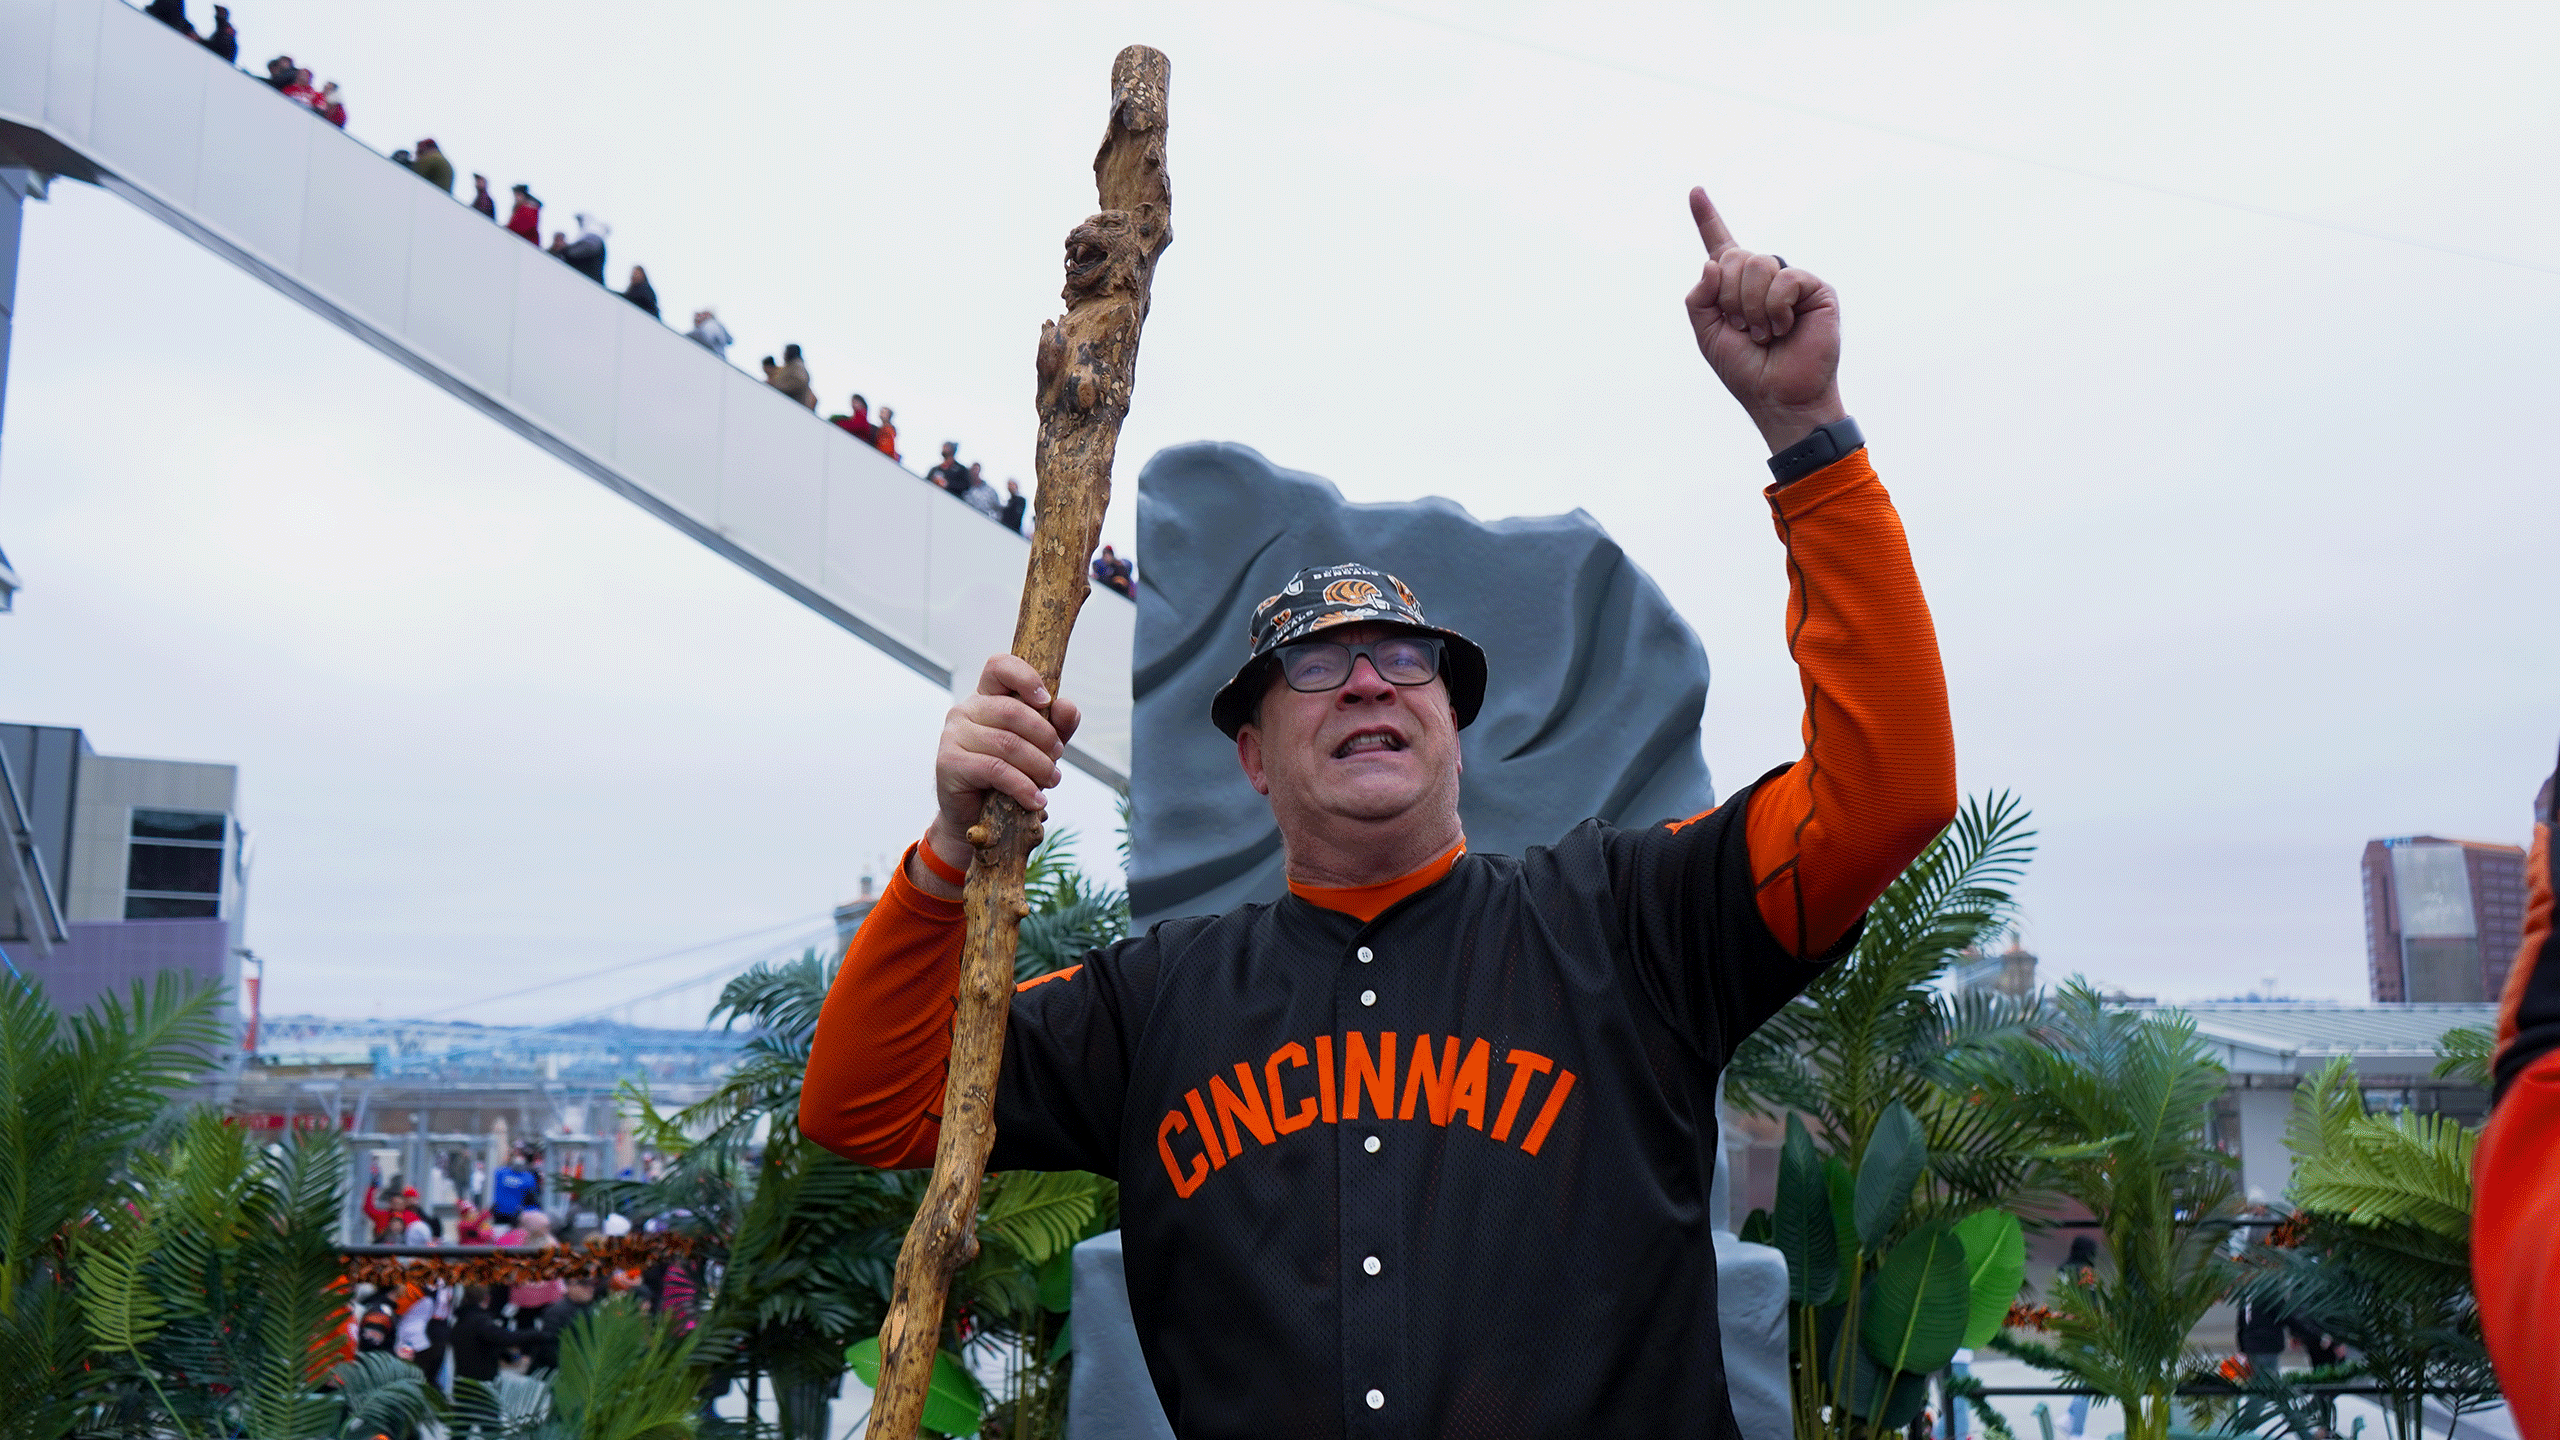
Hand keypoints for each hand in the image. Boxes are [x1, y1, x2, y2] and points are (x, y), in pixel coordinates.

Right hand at [919, 655, 1082, 894]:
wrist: (975, 817)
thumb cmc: (1008, 774)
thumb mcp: (1040, 746)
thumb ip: (1056, 725)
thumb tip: (1067, 706)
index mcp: (986, 697)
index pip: (999, 666)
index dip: (1025, 677)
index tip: (1046, 701)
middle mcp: (965, 710)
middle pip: (1012, 711)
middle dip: (1044, 736)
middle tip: (1057, 758)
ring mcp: (953, 735)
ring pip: (1007, 743)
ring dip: (1038, 765)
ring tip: (1052, 781)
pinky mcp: (948, 763)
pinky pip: (995, 769)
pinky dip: (1023, 786)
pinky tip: (1035, 799)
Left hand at [1682, 187, 1847, 452]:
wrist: (1777, 396)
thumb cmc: (1745, 369)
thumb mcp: (1707, 334)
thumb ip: (1699, 298)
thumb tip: (1713, 263)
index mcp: (1735, 286)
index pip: (1720, 246)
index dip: (1707, 218)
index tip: (1694, 190)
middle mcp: (1764, 278)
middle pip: (1734, 257)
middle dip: (1730, 298)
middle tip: (1746, 330)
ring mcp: (1790, 281)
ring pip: (1758, 264)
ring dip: (1751, 307)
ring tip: (1765, 333)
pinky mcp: (1815, 289)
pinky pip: (1784, 279)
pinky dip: (1775, 308)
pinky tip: (1785, 329)